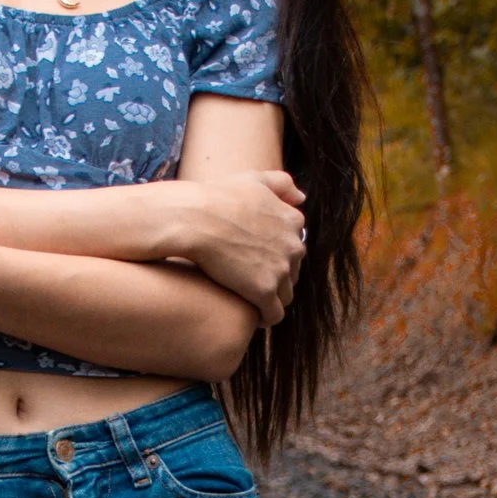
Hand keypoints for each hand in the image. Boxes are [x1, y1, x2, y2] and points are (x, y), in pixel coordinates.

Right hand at [176, 169, 309, 323]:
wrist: (195, 219)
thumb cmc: (217, 197)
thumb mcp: (253, 179)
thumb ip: (281, 184)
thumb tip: (301, 197)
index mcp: (292, 221)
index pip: (293, 246)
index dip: (276, 255)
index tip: (259, 261)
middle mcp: (293, 246)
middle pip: (292, 272)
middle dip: (276, 278)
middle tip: (253, 281)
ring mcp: (281, 270)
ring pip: (285, 295)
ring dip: (272, 299)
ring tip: (253, 301)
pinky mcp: (265, 292)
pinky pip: (274, 314)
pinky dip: (266, 318)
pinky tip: (254, 317)